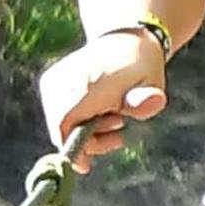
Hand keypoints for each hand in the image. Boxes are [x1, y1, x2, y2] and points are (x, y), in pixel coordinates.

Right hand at [48, 23, 180, 152]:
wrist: (125, 39)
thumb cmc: (140, 66)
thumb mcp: (151, 83)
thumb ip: (145, 99)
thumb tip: (154, 102)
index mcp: (85, 83)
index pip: (64, 122)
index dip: (71, 147)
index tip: (86, 166)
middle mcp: (61, 80)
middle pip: (61, 128)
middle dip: (87, 140)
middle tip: (117, 132)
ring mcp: (52, 81)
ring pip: (59, 123)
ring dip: (84, 130)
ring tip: (113, 117)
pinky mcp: (50, 83)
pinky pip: (58, 115)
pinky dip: (77, 121)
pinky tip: (100, 112)